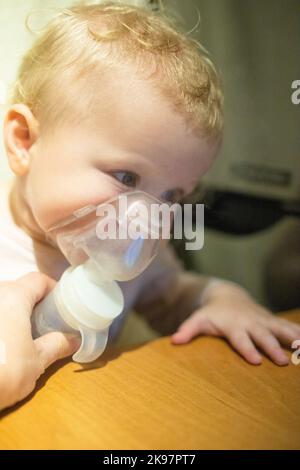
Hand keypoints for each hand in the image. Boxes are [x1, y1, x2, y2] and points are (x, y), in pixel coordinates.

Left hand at [0, 272, 79, 409]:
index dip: (53, 290)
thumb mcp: (35, 362)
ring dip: (9, 316)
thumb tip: (73, 340)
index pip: (38, 280)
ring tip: (18, 339)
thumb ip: (56, 346)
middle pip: (16, 290)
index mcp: (13, 296)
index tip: (61, 306)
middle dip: (30, 305)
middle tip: (42, 325)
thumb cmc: (1, 371)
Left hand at [171, 281, 299, 365]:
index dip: (247, 349)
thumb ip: (188, 330)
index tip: (256, 360)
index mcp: (233, 325)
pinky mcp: (272, 320)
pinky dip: (299, 332)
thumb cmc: (211, 313)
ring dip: (292, 338)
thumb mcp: (198, 319)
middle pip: (262, 336)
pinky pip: (288, 326)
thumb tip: (174, 341)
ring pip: (279, 329)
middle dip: (272, 347)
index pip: (240, 339)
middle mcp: (250, 322)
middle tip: (282, 361)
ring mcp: (263, 320)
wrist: (226, 295)